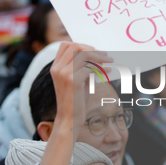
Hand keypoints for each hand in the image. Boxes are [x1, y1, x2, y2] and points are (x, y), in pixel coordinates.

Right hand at [41, 42, 111, 164]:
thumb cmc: (74, 101)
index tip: (94, 51)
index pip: (66, 45)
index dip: (81, 45)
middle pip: (76, 46)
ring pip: (84, 54)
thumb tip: (97, 56)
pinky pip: (89, 67)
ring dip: (100, 57)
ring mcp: (64, 74)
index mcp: (55, 67)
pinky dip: (101, 68)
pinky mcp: (73, 80)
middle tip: (105, 55)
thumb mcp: (76, 81)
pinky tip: (108, 71)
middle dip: (92, 49)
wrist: (69, 119)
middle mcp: (57, 69)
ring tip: (110, 62)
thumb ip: (81, 68)